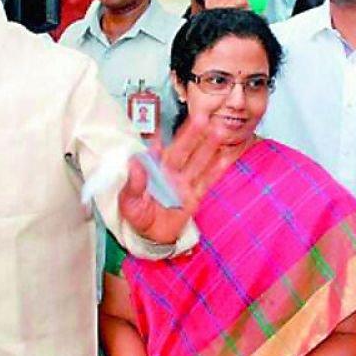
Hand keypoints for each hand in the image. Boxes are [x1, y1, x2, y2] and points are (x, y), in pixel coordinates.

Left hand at [119, 116, 224, 244]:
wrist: (151, 237)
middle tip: (202, 118)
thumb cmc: (137, 215)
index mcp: (152, 170)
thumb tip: (134, 162)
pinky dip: (216, 170)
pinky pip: (207, 181)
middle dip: (192, 135)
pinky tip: (226, 157)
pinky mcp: (194, 196)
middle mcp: (170, 172)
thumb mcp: (129, 202)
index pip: (157, 149)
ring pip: (198, 161)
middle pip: (183, 150)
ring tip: (219, 131)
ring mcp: (183, 183)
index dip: (161, 136)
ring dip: (208, 147)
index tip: (166, 124)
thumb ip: (134, 183)